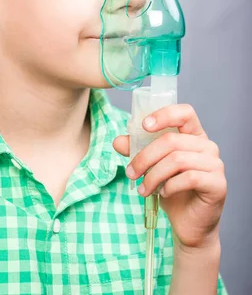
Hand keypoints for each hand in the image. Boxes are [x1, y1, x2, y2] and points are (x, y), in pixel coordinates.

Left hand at [113, 104, 226, 250]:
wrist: (189, 224)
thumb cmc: (172, 190)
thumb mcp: (151, 166)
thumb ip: (136, 150)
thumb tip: (117, 141)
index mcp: (194, 135)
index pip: (184, 112)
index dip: (164, 115)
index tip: (144, 125)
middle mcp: (207, 146)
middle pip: (171, 140)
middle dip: (145, 156)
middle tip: (130, 172)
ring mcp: (215, 164)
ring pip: (177, 159)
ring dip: (153, 175)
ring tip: (143, 189)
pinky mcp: (218, 184)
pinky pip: (188, 178)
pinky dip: (169, 186)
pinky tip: (162, 194)